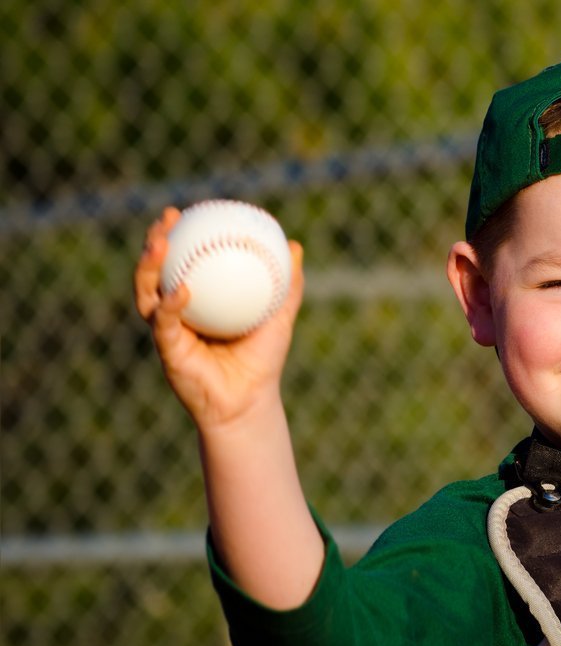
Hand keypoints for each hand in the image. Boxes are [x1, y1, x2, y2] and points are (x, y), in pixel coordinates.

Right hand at [134, 207, 304, 429]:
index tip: (186, 211)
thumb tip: (295, 246)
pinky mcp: (167, 350)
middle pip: (155, 270)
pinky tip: (181, 290)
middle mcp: (176, 313)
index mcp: (198, 300)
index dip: (178, 235)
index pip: (182, 260)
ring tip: (160, 245)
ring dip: (148, 267)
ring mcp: (167, 331)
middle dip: (154, 241)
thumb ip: (288, 284)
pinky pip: (165, 323)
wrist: (250, 402)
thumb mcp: (280, 317)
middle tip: (167, 219)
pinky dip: (171, 305)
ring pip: (147, 292)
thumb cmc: (263, 360)